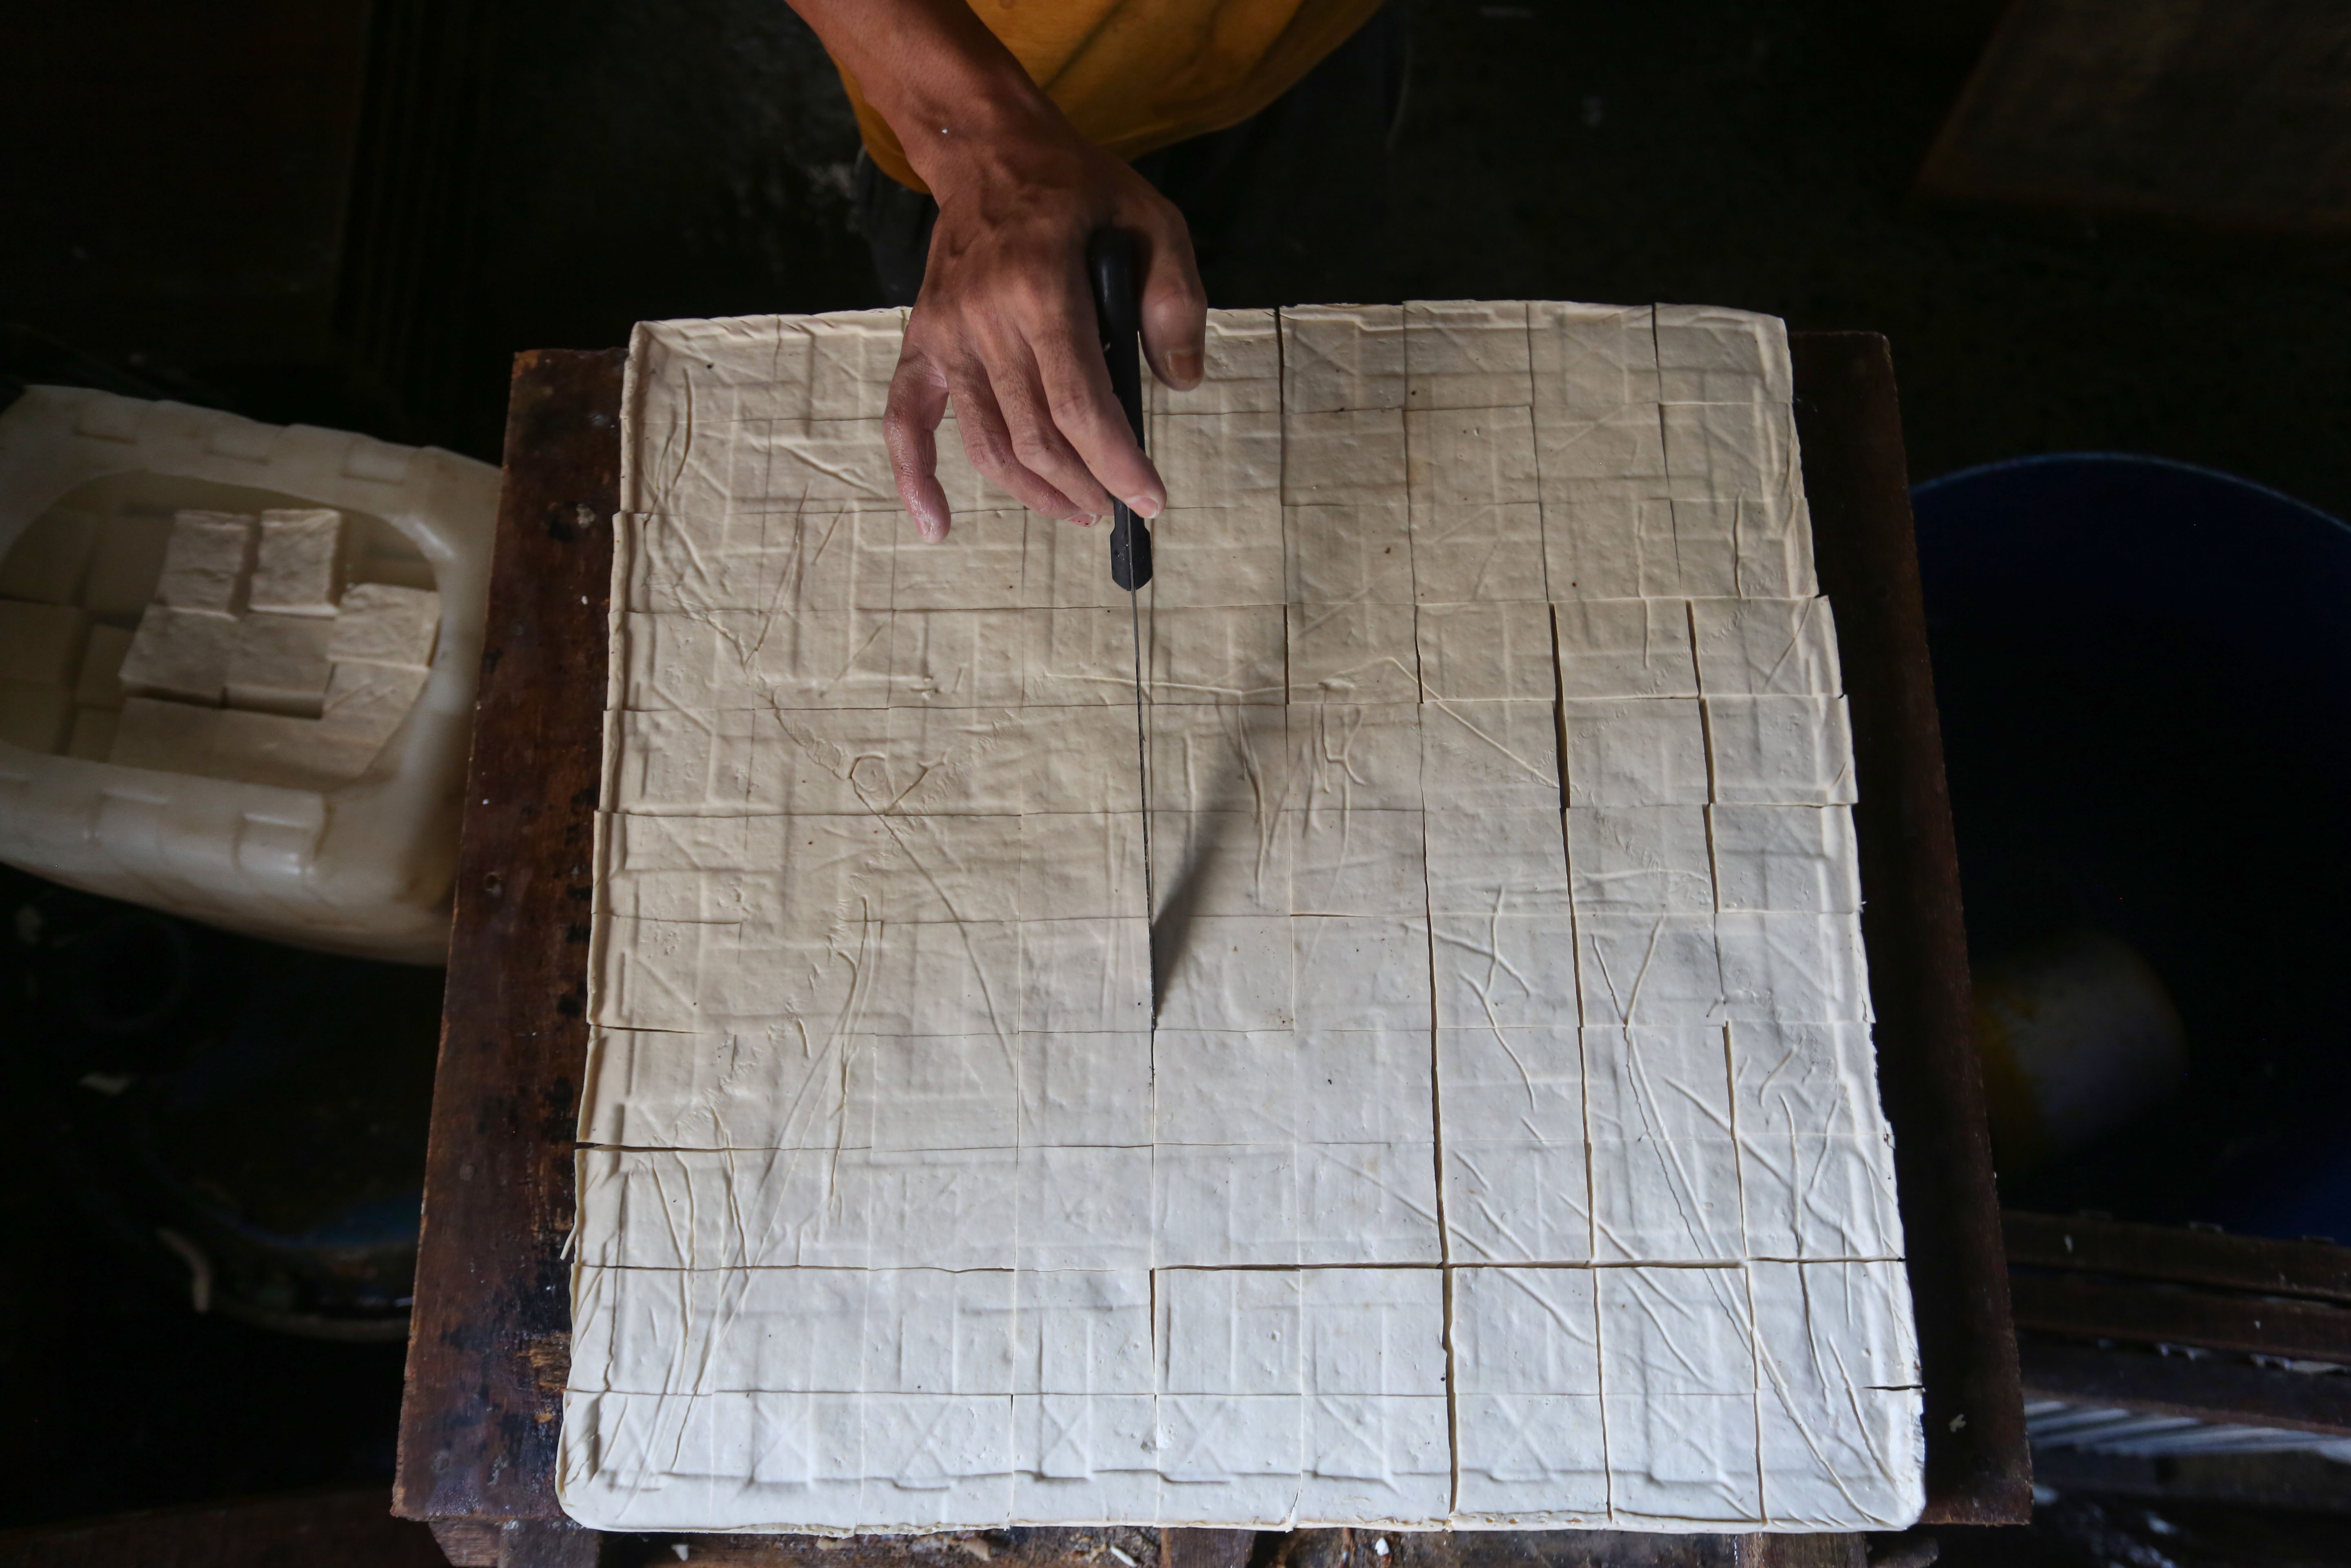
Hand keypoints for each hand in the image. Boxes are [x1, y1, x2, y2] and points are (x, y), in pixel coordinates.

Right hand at [884, 118, 1207, 541]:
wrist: (989, 151)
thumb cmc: (1076, 188)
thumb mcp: (1151, 218)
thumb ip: (1175, 298)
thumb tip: (1181, 383)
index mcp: (1040, 289)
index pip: (1079, 405)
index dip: (1117, 463)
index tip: (1149, 499)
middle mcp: (984, 319)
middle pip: (1035, 436)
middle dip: (1084, 485)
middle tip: (1119, 506)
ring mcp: (946, 335)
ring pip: (987, 442)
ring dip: (1034, 492)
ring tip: (1077, 508)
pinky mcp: (923, 343)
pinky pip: (905, 420)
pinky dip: (916, 478)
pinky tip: (937, 524)